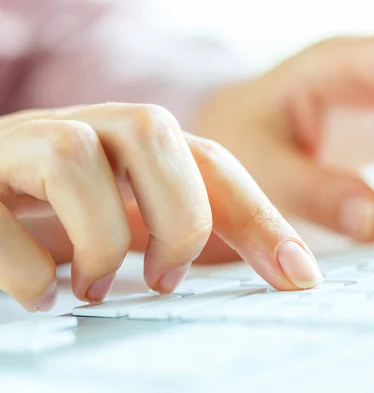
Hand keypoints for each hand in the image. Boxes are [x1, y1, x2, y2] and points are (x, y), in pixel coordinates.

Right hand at [0, 104, 322, 311]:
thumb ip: (186, 227)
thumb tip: (282, 272)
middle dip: (177, 216)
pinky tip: (45, 292)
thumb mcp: (130, 212)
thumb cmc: (59, 206)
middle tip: (167, 276)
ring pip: (73, 156)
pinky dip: (30, 267)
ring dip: (100, 239)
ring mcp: (21, 148)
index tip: (298, 275)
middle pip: (152, 130)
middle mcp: (83, 130)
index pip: (211, 161)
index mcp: (131, 143)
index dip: (261, 216)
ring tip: (98, 286)